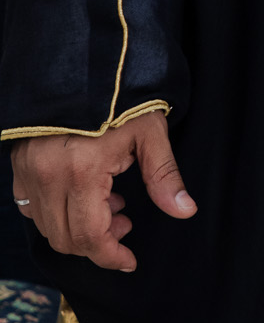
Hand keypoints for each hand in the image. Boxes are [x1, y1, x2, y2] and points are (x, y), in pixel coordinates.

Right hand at [10, 112, 196, 273]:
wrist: (83, 61)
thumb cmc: (122, 95)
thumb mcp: (150, 132)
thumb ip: (164, 176)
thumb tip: (185, 211)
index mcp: (81, 171)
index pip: (90, 236)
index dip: (111, 256)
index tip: (129, 261)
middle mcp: (47, 176)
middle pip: (67, 238)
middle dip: (99, 243)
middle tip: (125, 223)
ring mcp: (28, 171)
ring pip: (47, 227)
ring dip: (78, 229)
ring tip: (109, 204)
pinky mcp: (19, 164)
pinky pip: (31, 207)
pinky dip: (56, 213)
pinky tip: (82, 196)